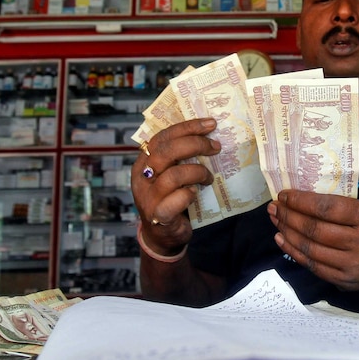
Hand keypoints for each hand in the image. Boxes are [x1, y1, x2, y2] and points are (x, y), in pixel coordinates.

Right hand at [132, 118, 221, 255]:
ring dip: (197, 172)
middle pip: (166, 151)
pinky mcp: (158, 215)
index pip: (163, 136)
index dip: (187, 127)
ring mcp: (148, 197)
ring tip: (208, 177)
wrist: (162, 235)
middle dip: (195, 145)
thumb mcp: (170, 173)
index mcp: (144, 161)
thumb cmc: (170, 198)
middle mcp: (142, 177)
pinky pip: (176, 199)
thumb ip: (179, 157)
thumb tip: (208, 134)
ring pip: (174, 175)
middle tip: (215, 147)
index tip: (210, 124)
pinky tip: (196, 194)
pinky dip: (189, 194)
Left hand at [267, 190, 358, 291]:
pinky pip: (312, 265)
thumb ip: (339, 206)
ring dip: (287, 232)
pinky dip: (293, 251)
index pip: (328, 208)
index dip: (301, 201)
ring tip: (276, 220)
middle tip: (274, 207)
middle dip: (289, 216)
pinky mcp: (344, 281)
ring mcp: (352, 266)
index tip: (284, 195)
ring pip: (310, 249)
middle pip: (315, 229)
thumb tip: (298, 199)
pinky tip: (282, 239)